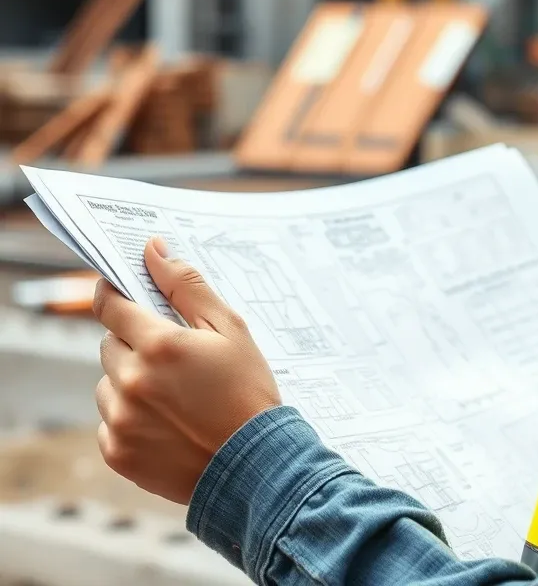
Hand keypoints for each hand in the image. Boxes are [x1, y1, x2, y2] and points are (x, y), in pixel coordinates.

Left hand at [92, 239, 282, 504]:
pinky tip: (166, 420)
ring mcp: (120, 419)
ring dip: (130, 379)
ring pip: (107, 382)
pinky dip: (130, 416)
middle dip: (134, 341)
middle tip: (173, 354)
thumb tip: (153, 250)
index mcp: (158, 345)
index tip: (120, 290)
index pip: (111, 306)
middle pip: (109, 342)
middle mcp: (130, 381)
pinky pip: (109, 420)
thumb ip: (187, 286)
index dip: (112, 294)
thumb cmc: (246, 389)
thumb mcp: (229, 328)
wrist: (253, 464)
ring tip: (174, 393)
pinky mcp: (116, 452)